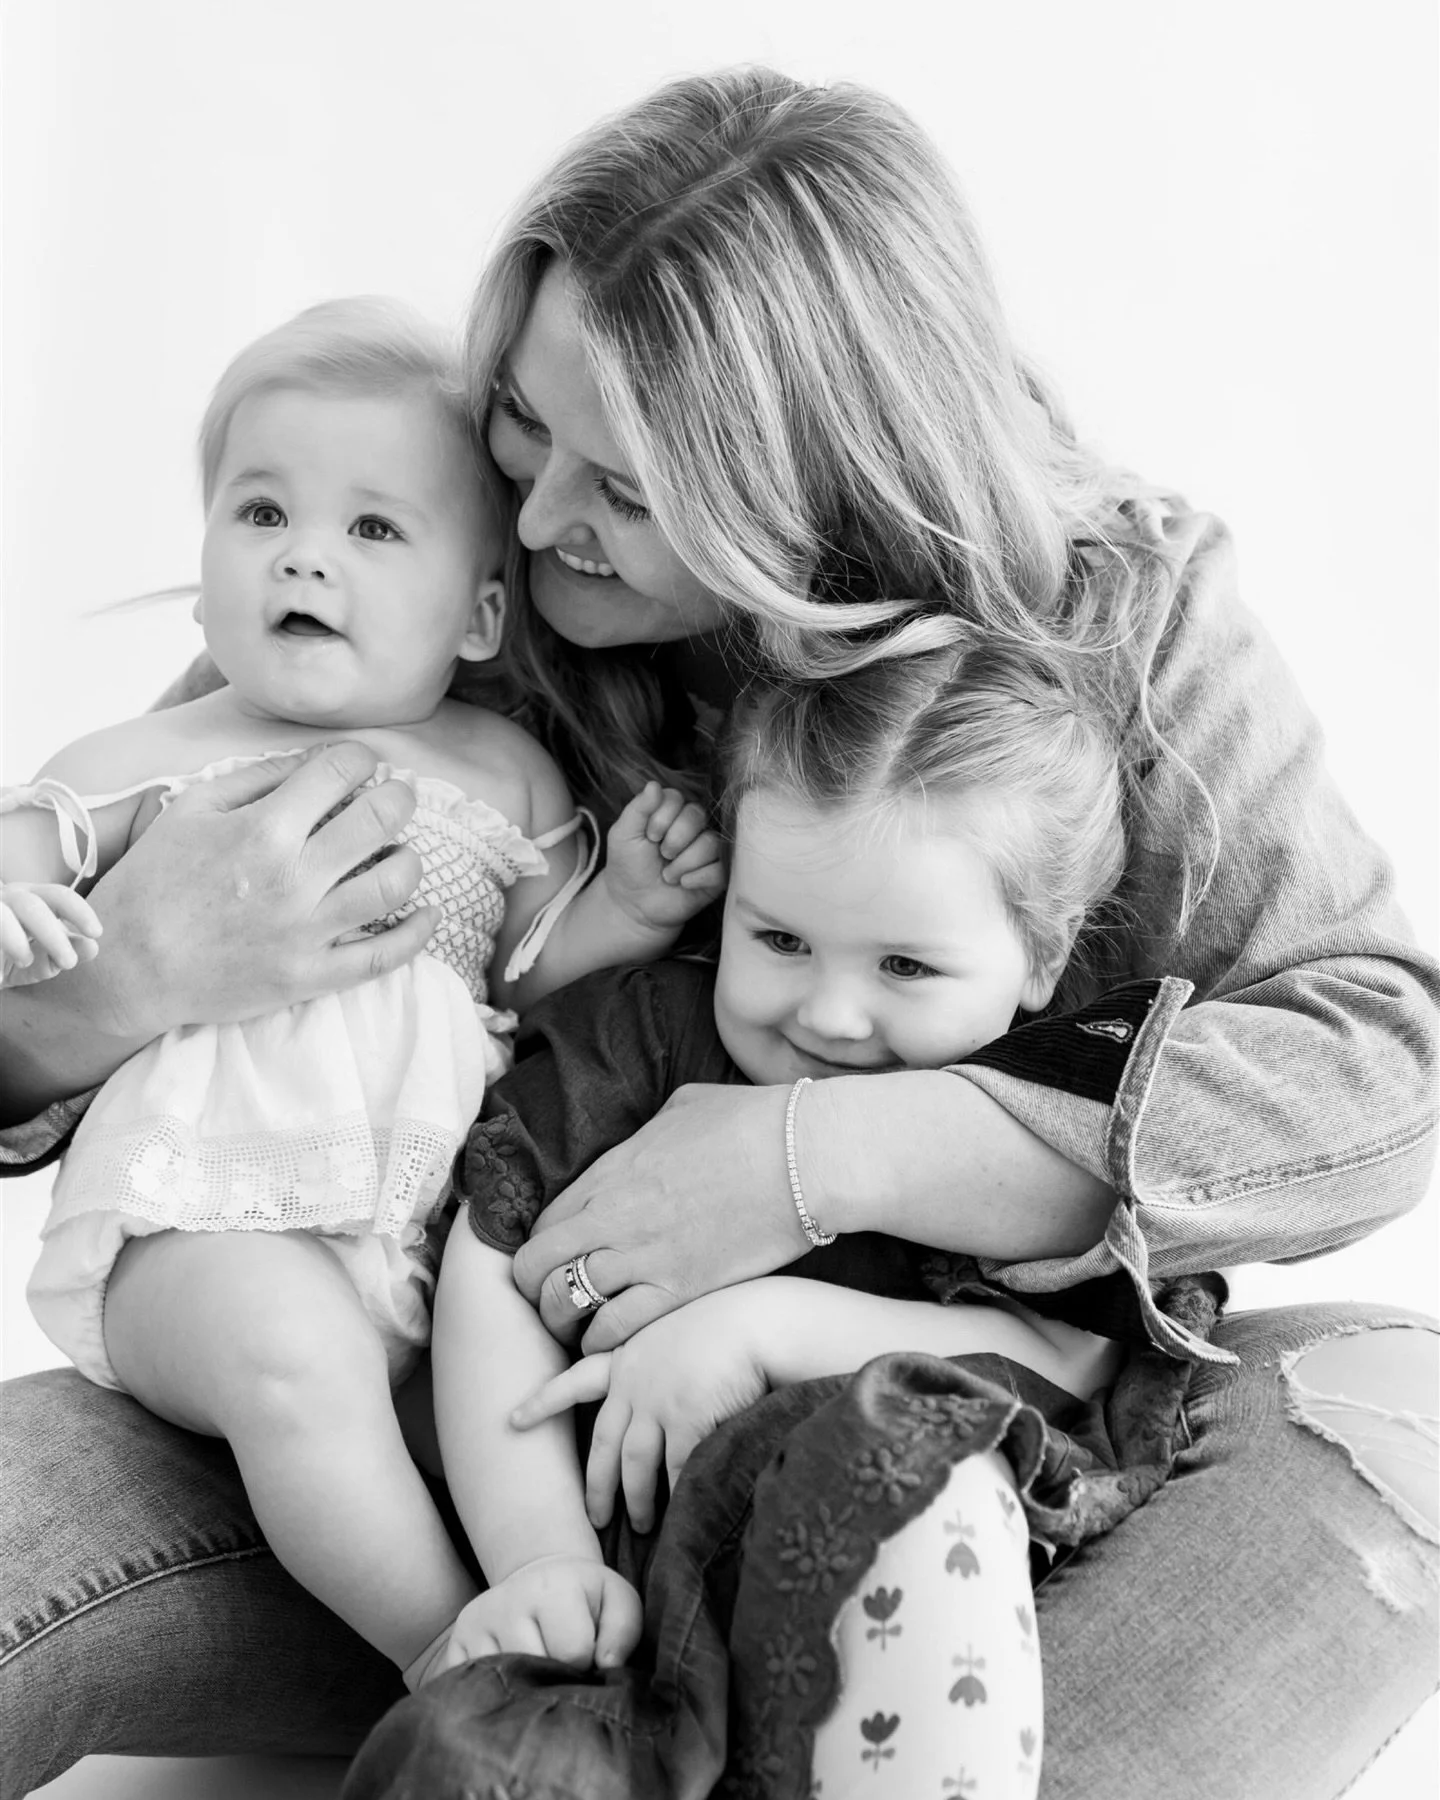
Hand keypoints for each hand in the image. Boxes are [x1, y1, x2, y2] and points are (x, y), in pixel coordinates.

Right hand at [0, 882, 101, 986]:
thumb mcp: (38, 961)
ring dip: (16, 939)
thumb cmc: (8, 960)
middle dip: (53, 934)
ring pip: (1, 916)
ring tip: (25, 962)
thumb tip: (92, 947)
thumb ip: (63, 954)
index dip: (79, 910)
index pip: (58, 895)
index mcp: (30, 899)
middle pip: (31, 904)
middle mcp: (6, 898)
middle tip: (68, 963)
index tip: (95, 933)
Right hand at [76, 742, 435, 1039]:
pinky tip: (426, 912)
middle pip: (379, 820)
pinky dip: (417, 933)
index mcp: (264, 829)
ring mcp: (306, 930)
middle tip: (398, 796)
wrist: (125, 967)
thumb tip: (311, 759)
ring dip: (411, 859)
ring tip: (404, 851)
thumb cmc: (152, 882)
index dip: (360, 758)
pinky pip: (383, 956)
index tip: (363, 762)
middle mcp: (294, 877)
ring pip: (393, 885)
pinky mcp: (310, 976)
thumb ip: (255, 779)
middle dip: (399, 797)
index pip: (338, 772)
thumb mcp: (191, 811)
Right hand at [432, 1557, 642, 1674]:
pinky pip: (471, 1690)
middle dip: (555, 1679)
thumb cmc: (583, 1598)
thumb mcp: (616, 1601)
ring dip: (525, 1690)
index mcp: (550, 1587)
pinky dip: (494, 1696)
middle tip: (562, 1667)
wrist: (539, 1579)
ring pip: (504, 1685)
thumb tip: (608, 1666)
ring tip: (538, 1673)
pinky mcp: (453, 1648)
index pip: (573, 1654)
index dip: (587, 1665)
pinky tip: (511, 1682)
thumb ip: (623, 1632)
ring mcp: (474, 1625)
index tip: (587, 1655)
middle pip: (536, 1671)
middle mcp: (505, 1602)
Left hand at [512, 1290, 770, 1532]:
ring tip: (642, 1525)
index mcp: (629, 1356)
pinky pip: (675, 1470)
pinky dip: (675, 1494)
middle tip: (594, 1519)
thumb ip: (659, 1363)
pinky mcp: (685, 1420)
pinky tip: (678, 1512)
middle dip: (597, 1486)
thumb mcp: (680, 1332)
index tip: (512, 1420)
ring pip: (634, 1465)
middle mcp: (635, 1381)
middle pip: (604, 1444)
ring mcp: (658, 1402)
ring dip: (636, 1501)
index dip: (544, 1402)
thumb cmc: (730, 1322)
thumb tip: (655, 1403)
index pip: (575, 1380)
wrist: (759, 1320)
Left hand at [513, 1082, 811, 1351]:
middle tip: (551, 1301)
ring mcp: (644, 1255)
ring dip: (562, 1322)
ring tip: (577, 1329)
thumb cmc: (754, 1121)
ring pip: (565, 1303)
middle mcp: (614, 1215)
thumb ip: (650, 1131)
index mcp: (612, 1170)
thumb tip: (647, 1140)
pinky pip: (614, 1329)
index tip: (555, 1262)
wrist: (805, 1156)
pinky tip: (610, 1342)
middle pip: (536, 1266)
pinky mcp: (680, 1289)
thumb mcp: (685, 1106)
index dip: (541, 1247)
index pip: (544, 1222)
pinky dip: (601, 1342)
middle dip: (533, 1289)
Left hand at [598, 781, 724, 935]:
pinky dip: (697, 878)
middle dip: (674, 839)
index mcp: (671, 812)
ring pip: (711, 843)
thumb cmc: (629, 866)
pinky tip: (683, 884)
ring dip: (683, 863)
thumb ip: (638, 808)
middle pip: (697, 815)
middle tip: (661, 855)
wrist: (634, 904)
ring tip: (668, 875)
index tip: (649, 836)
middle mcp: (694, 826)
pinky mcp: (718, 873)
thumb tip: (654, 784)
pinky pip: (720, 868)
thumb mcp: (624, 834)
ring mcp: (708, 850)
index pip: (676, 798)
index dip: (661, 818)